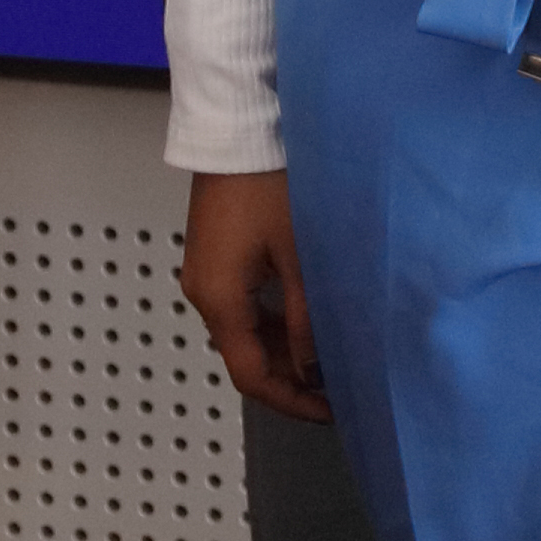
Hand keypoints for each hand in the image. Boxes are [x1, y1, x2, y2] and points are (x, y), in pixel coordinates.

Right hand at [182, 169, 329, 422]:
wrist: (238, 128)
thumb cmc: (270, 183)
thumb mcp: (300, 255)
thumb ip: (308, 318)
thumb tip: (314, 368)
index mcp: (220, 299)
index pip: (251, 376)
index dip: (290, 401)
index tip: (328, 412)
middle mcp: (203, 292)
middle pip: (244, 356)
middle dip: (290, 377)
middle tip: (337, 386)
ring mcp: (205, 273)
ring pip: (244, 331)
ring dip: (283, 349)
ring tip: (328, 355)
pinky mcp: (214, 255)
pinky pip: (241, 304)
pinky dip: (272, 322)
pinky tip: (305, 319)